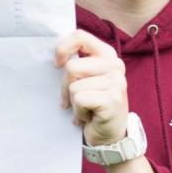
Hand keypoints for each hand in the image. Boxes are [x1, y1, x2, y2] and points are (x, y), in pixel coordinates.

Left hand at [55, 30, 128, 146]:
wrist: (110, 136)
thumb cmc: (93, 105)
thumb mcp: (87, 79)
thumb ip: (78, 63)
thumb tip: (55, 57)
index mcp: (108, 55)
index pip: (79, 36)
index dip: (63, 49)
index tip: (57, 65)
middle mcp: (115, 65)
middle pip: (71, 66)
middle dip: (66, 87)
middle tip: (75, 100)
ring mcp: (116, 81)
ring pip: (73, 85)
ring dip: (73, 102)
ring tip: (85, 109)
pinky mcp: (112, 98)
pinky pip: (79, 99)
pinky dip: (78, 113)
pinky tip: (89, 117)